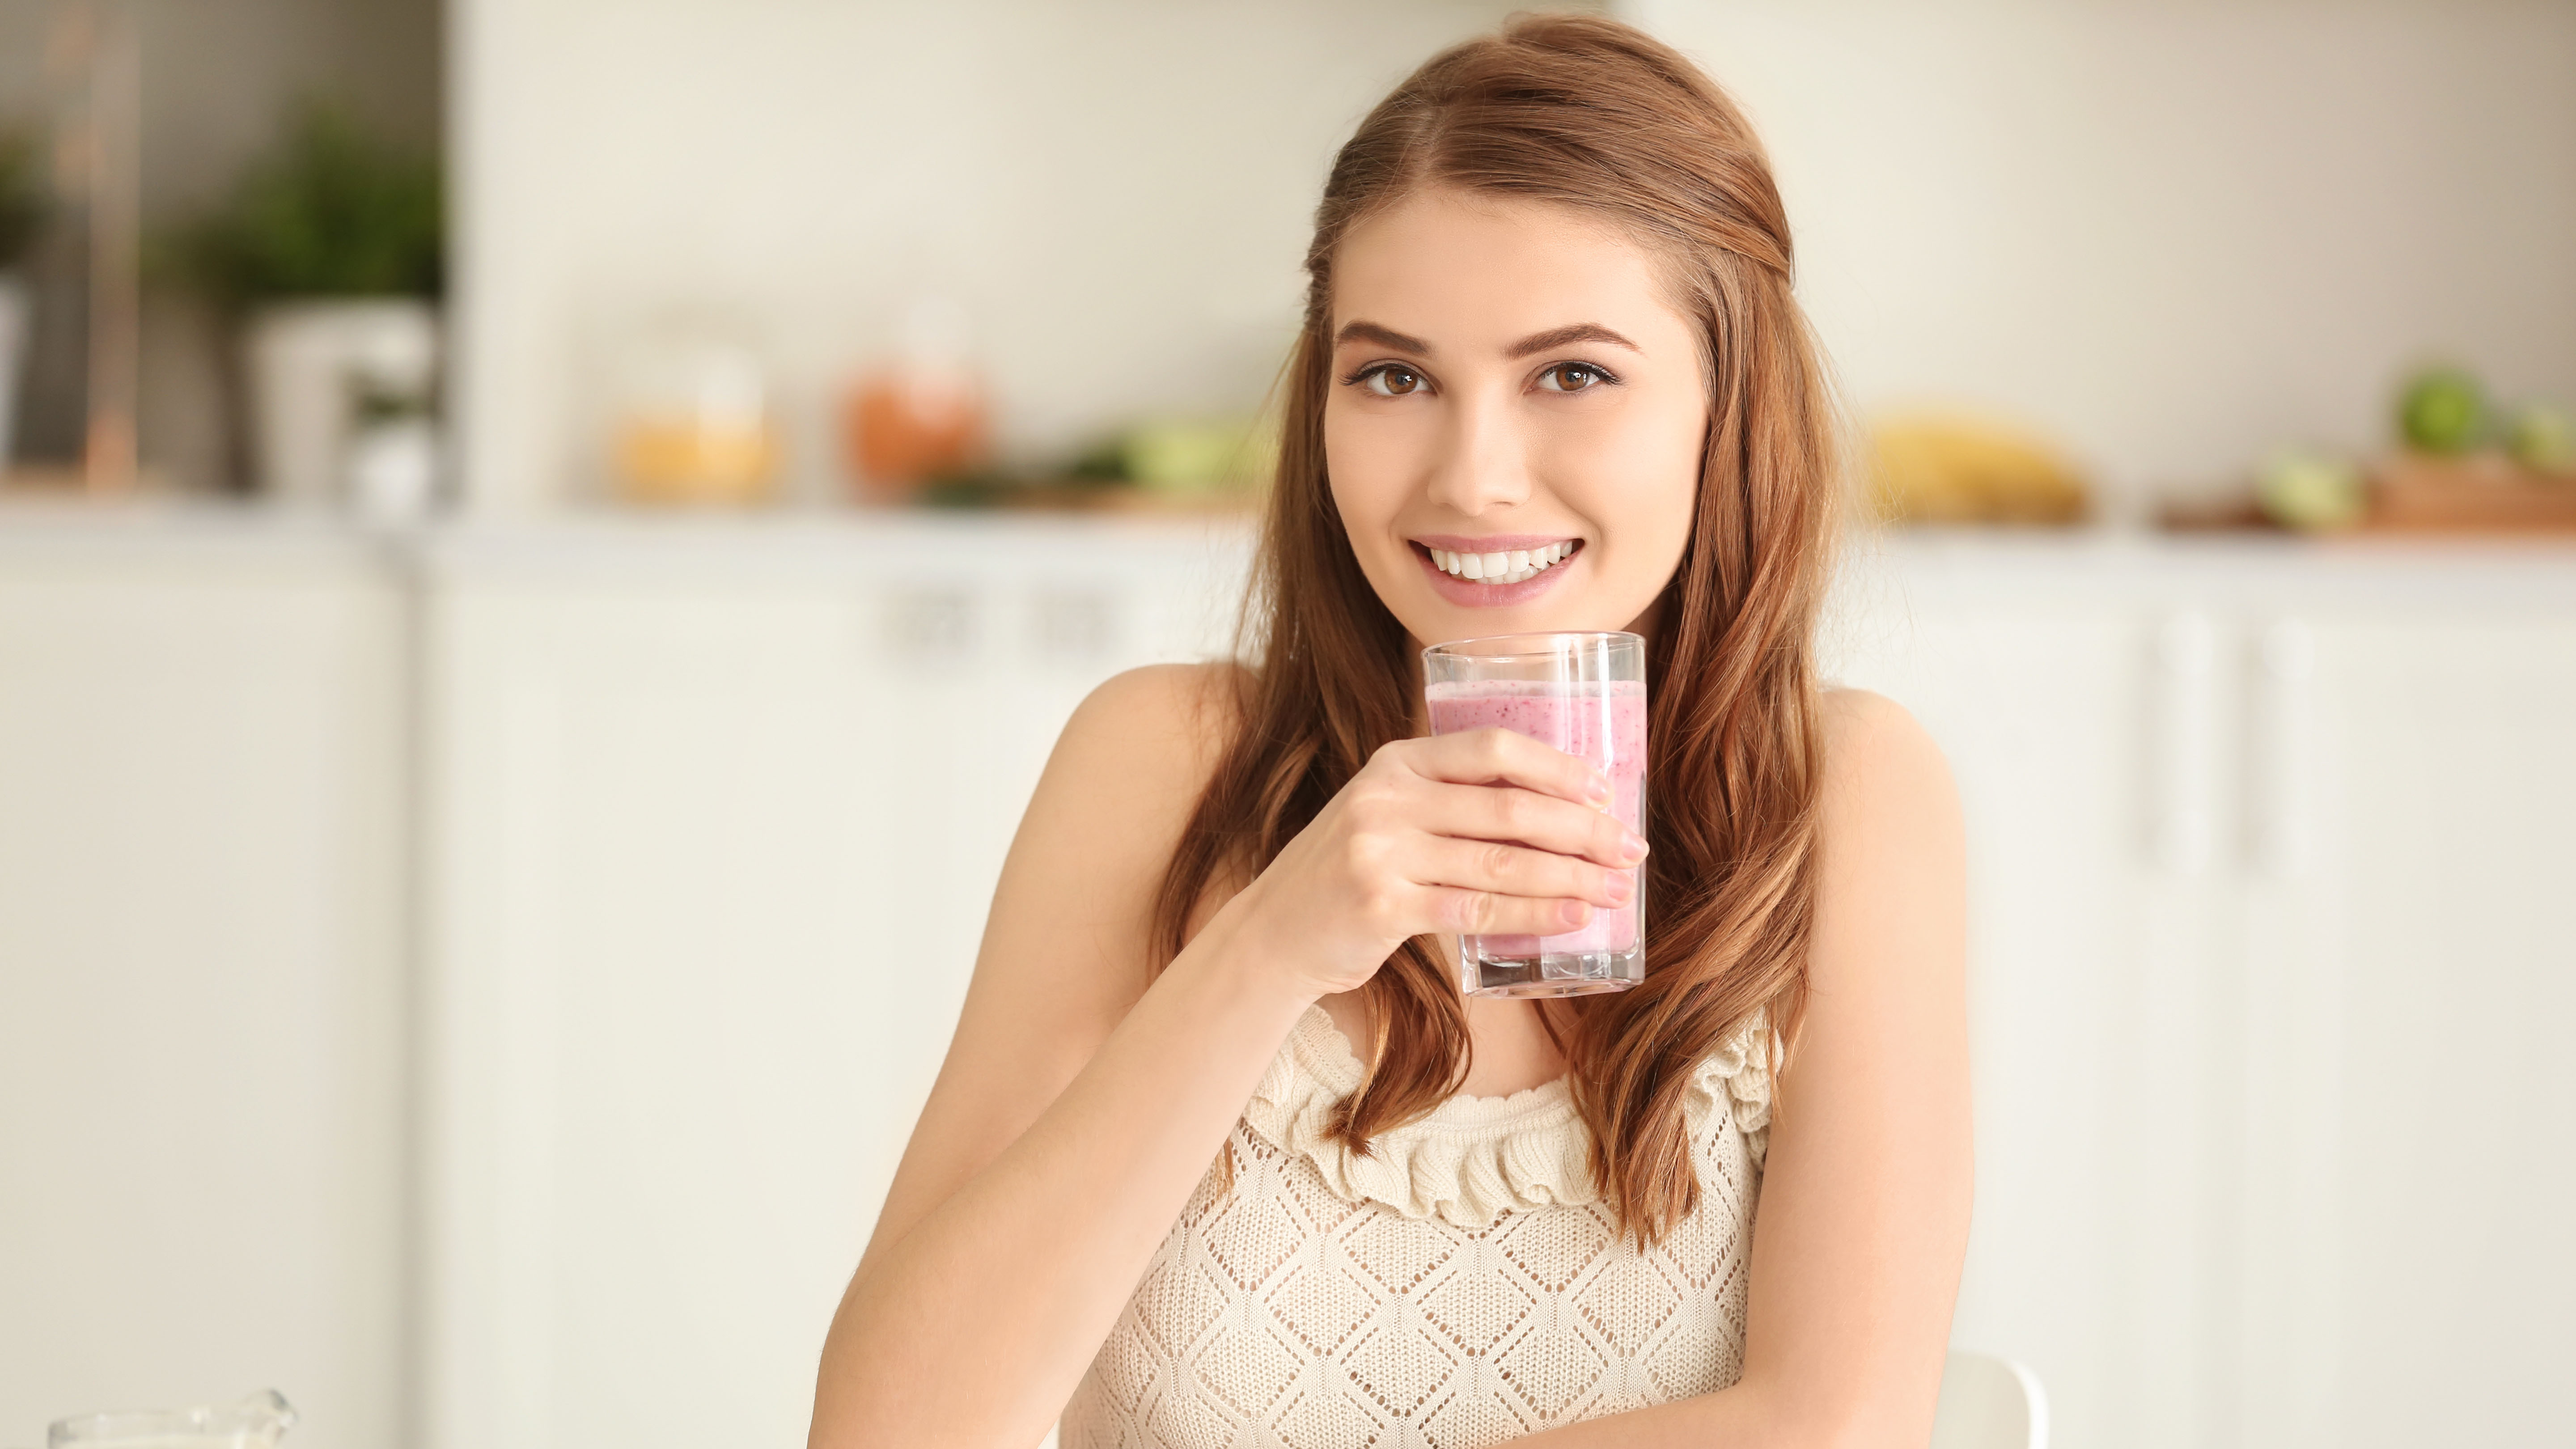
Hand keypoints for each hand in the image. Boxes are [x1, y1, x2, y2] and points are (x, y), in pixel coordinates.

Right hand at [1214, 728, 1648, 1000]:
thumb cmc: (1349, 872)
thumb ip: (1449, 801)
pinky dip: (1532, 914)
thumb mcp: (1387, 813)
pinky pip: (1475, 909)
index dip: (1557, 767)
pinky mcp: (1381, 906)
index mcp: (1397, 761)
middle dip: (1581, 828)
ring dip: (1570, 875)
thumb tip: (1555, 812)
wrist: (1273, 932)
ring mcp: (1381, 851)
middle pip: (1508, 807)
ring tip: (1616, 888)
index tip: (1606, 790)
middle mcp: (1387, 798)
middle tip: (1630, 848)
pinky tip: (1572, 919)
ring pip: (1499, 860)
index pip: (1493, 748)